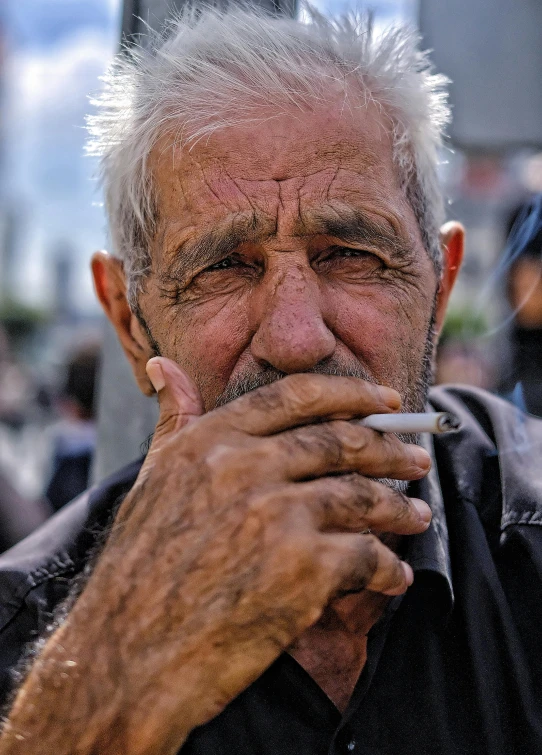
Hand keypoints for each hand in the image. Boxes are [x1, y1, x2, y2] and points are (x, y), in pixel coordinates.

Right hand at [1, 359, 430, 754]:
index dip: (352, 391)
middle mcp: (246, 466)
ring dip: (400, 508)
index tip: (387, 397)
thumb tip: (163, 365)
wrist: (131, 653)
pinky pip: (367, 557)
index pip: (297, 395)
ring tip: (418, 515)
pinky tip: (395, 576)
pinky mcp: (302, 568)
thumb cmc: (140, 566)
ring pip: (363, 496)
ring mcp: (276, 514)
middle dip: (390, 449)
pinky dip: (388, 569)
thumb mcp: (152, 479)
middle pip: (342, 441)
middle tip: (416, 459)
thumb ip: (174, 420)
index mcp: (211, 440)